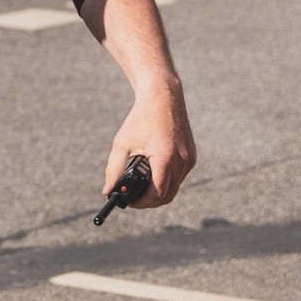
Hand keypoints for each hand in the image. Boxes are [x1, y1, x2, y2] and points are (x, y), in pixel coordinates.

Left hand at [103, 80, 195, 207]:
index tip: (129, 202)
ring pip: (175, 187)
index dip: (142, 202)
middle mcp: (181, 160)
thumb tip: (107, 192)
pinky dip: (167, 180)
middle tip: (134, 198)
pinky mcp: (192, 156)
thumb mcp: (122, 144)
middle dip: (150, 201)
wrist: (163, 98)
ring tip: (141, 185)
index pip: (157, 194)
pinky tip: (153, 173)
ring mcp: (189, 159)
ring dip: (159, 191)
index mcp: (164, 158)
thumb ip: (113, 171)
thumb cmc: (140, 120)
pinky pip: (179, 176)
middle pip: (168, 196)